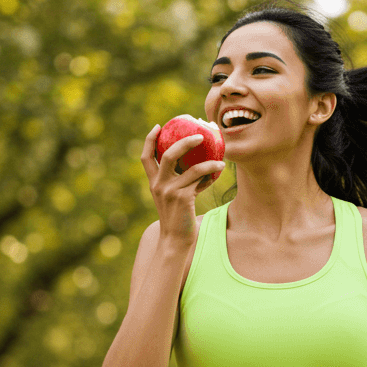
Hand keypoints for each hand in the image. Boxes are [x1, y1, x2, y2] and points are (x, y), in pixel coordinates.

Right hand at [141, 125, 225, 245]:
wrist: (175, 240)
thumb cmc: (179, 217)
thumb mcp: (176, 197)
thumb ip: (182, 181)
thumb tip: (202, 164)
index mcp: (153, 182)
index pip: (145, 157)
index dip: (149, 140)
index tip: (158, 126)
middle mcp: (158, 185)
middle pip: (167, 154)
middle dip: (183, 141)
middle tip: (199, 135)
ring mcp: (170, 191)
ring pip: (189, 167)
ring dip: (206, 159)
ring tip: (219, 155)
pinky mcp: (183, 198)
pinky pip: (200, 179)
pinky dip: (211, 172)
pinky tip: (221, 169)